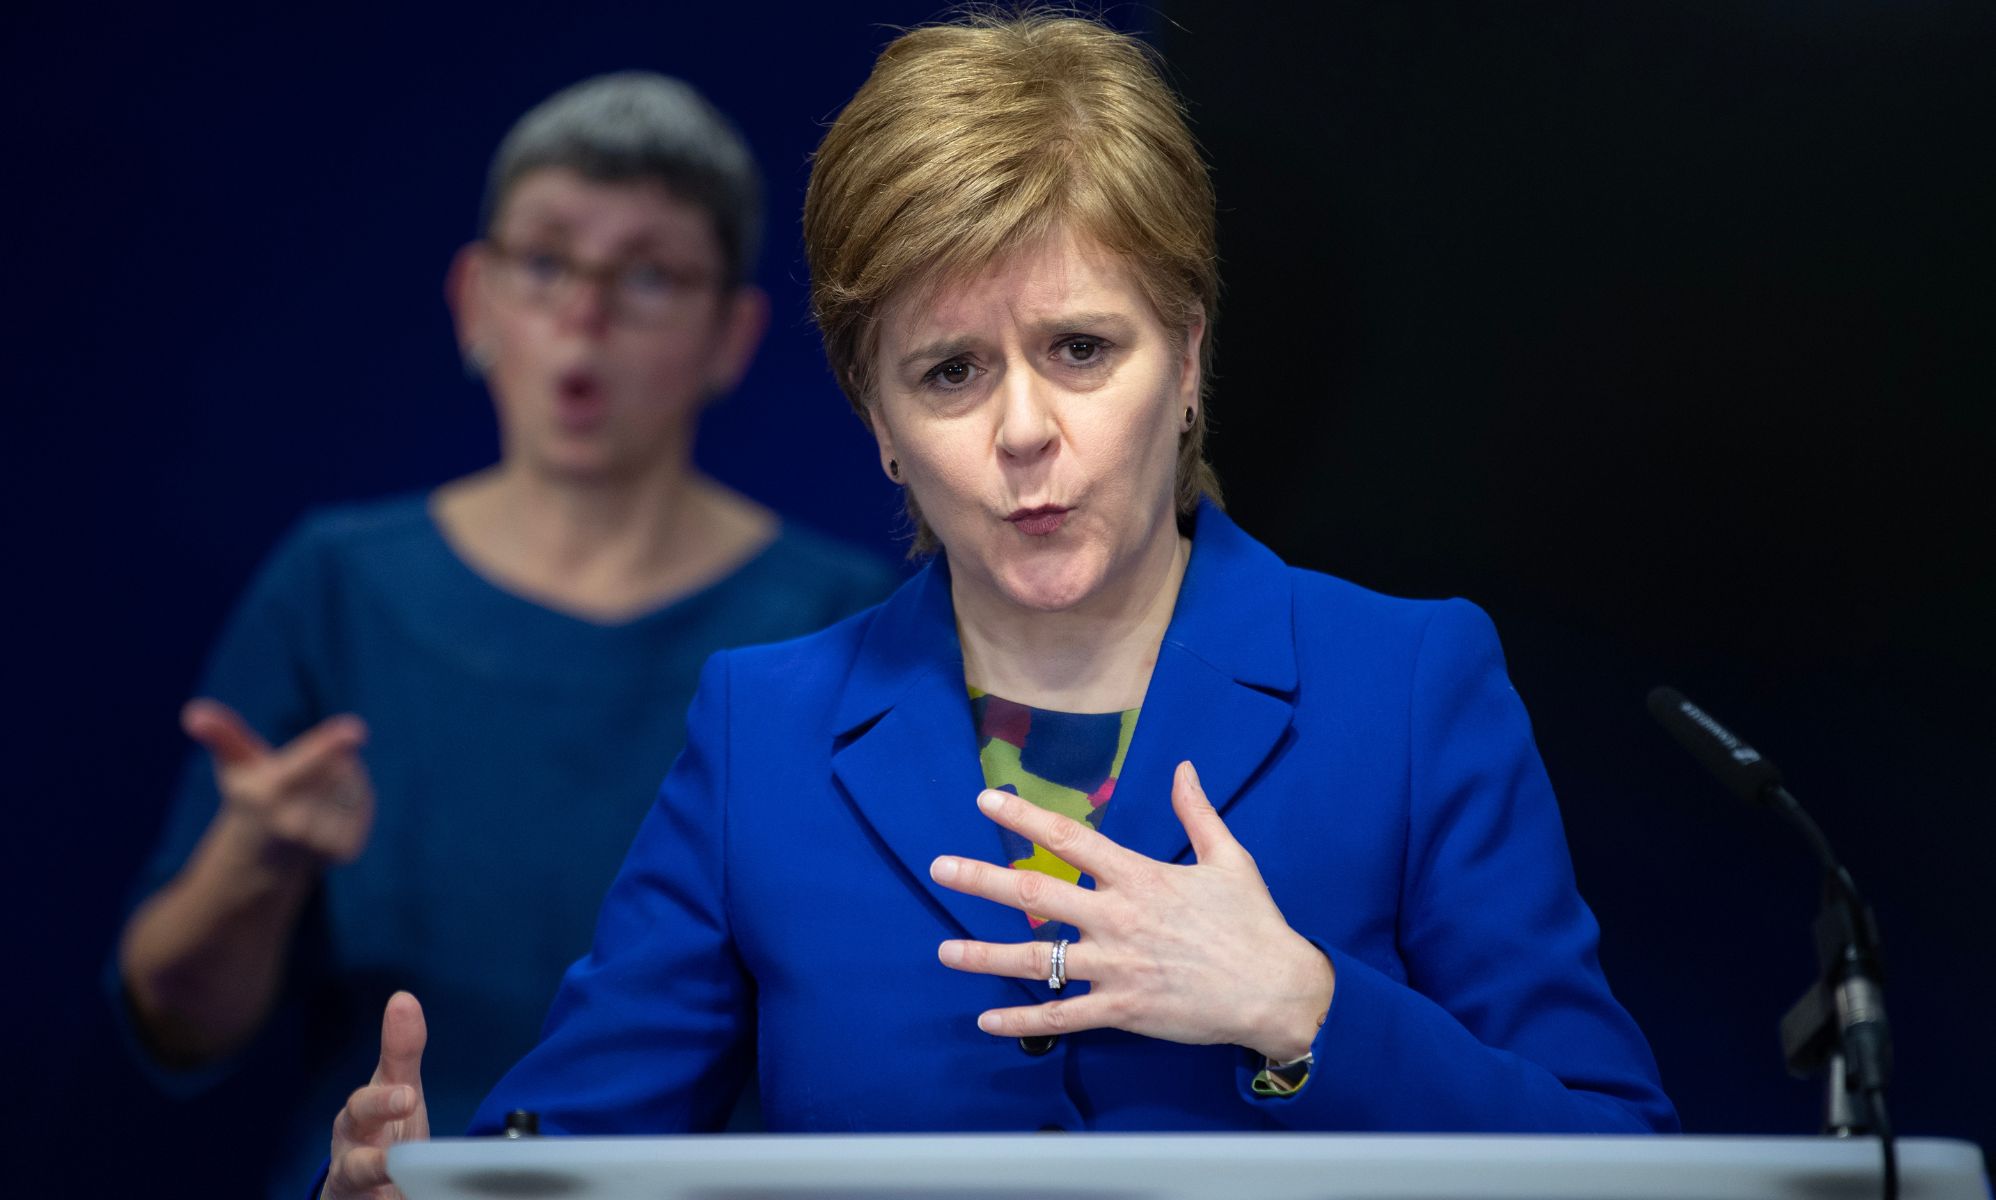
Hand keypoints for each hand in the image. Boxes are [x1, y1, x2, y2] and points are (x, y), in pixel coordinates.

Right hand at [184, 698, 373, 865]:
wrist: (263, 860)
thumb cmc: (249, 798)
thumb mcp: (235, 766)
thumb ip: (223, 736)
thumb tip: (193, 712)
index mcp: (267, 794)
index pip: (305, 763)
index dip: (329, 745)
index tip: (355, 729)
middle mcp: (294, 821)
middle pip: (339, 762)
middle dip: (329, 756)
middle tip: (303, 774)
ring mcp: (322, 839)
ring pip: (355, 780)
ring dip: (342, 777)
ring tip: (311, 794)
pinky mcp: (346, 849)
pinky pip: (365, 802)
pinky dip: (354, 797)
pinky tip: (327, 809)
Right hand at [326, 992, 429, 1198]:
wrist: (362, 1192)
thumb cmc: (381, 1131)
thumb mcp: (395, 1089)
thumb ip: (401, 1050)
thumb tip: (403, 998)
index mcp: (360, 1122)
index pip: (365, 1108)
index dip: (383, 1102)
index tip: (407, 1096)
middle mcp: (350, 1161)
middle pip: (354, 1165)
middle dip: (375, 1161)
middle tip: (405, 1139)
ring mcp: (356, 1191)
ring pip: (357, 1188)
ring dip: (377, 1184)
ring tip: (394, 1183)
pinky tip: (411, 1197)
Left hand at [930, 761, 1334, 1061]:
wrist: (1276, 991)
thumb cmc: (1253, 923)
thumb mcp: (1229, 859)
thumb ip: (1197, 812)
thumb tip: (1184, 768)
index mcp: (1139, 877)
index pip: (1070, 838)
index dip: (1025, 816)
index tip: (986, 801)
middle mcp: (1117, 918)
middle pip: (1036, 893)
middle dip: (983, 879)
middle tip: (940, 868)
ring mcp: (1115, 967)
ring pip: (1037, 959)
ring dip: (985, 955)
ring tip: (944, 951)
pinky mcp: (1121, 1010)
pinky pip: (1062, 1016)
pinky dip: (1022, 1020)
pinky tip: (986, 1019)